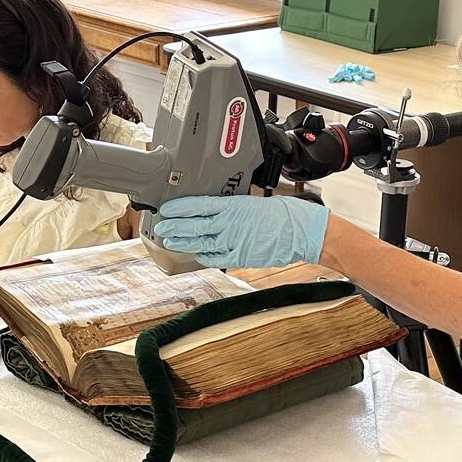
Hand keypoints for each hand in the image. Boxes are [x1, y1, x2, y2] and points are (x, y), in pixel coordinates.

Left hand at [154, 195, 329, 268]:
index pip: (198, 205)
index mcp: (232, 206)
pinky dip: (204, 256)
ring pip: (201, 242)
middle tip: (161, 227)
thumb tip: (214, 212)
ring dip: (183, 242)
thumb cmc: (280, 214)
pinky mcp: (240, 257)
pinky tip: (196, 254)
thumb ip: (231, 209)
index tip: (167, 209)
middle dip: (174, 227)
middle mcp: (229, 223)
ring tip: (169, 242)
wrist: (300, 231)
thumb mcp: (251, 203)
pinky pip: (216, 258)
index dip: (180, 208)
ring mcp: (233, 241)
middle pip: (194, 225)